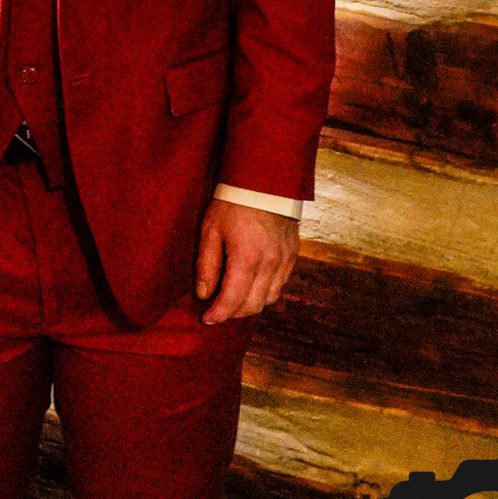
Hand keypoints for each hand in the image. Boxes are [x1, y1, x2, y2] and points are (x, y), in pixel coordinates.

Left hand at [196, 200, 298, 323]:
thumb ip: (207, 265)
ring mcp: (285, 259)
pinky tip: (252, 284)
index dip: (218, 314)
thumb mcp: (210, 230)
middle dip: (233, 313)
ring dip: (250, 304)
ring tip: (234, 297)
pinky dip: (265, 291)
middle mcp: (270, 263)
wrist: (263, 179)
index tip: (207, 319)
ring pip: (269, 299)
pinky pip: (281, 284)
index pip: (233, 301)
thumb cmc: (232, 203)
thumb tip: (204, 294)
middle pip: (252, 306)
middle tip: (218, 309)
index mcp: (247, 258)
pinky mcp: (293, 254)